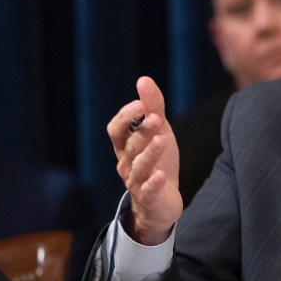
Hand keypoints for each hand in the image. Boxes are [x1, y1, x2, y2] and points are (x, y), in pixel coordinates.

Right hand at [108, 76, 182, 244]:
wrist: (163, 201)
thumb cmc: (157, 161)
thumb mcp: (159, 131)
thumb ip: (153, 107)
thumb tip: (143, 79)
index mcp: (125, 145)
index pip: (116, 130)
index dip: (125, 117)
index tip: (139, 104)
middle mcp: (126, 163)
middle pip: (131, 145)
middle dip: (142, 131)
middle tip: (156, 118)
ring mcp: (136, 181)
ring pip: (139, 166)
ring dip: (149, 153)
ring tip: (161, 140)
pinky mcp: (149, 197)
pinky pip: (148, 189)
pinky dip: (154, 182)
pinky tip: (161, 174)